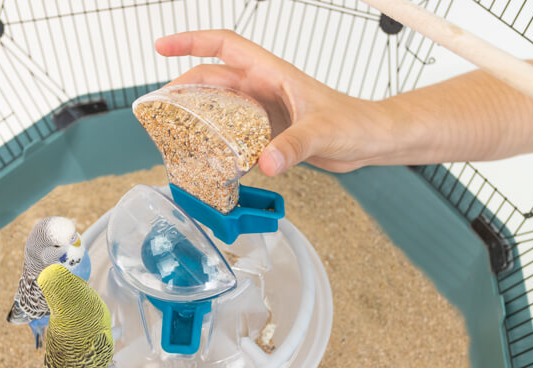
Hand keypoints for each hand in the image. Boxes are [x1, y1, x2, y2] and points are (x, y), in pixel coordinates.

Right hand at [155, 30, 396, 175]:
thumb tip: (266, 161)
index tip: (162, 46)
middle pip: (214, 79)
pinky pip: (238, 135)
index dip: (191, 41)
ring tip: (177, 133)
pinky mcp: (272, 133)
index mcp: (273, 74)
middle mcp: (265, 89)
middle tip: (160, 106)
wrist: (371, 141)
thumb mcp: (323, 131)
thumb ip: (294, 145)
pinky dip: (223, 145)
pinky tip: (214, 159)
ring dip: (201, 117)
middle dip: (185, 88)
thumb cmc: (356, 123)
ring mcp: (266, 111)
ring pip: (222, 109)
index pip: (225, 46)